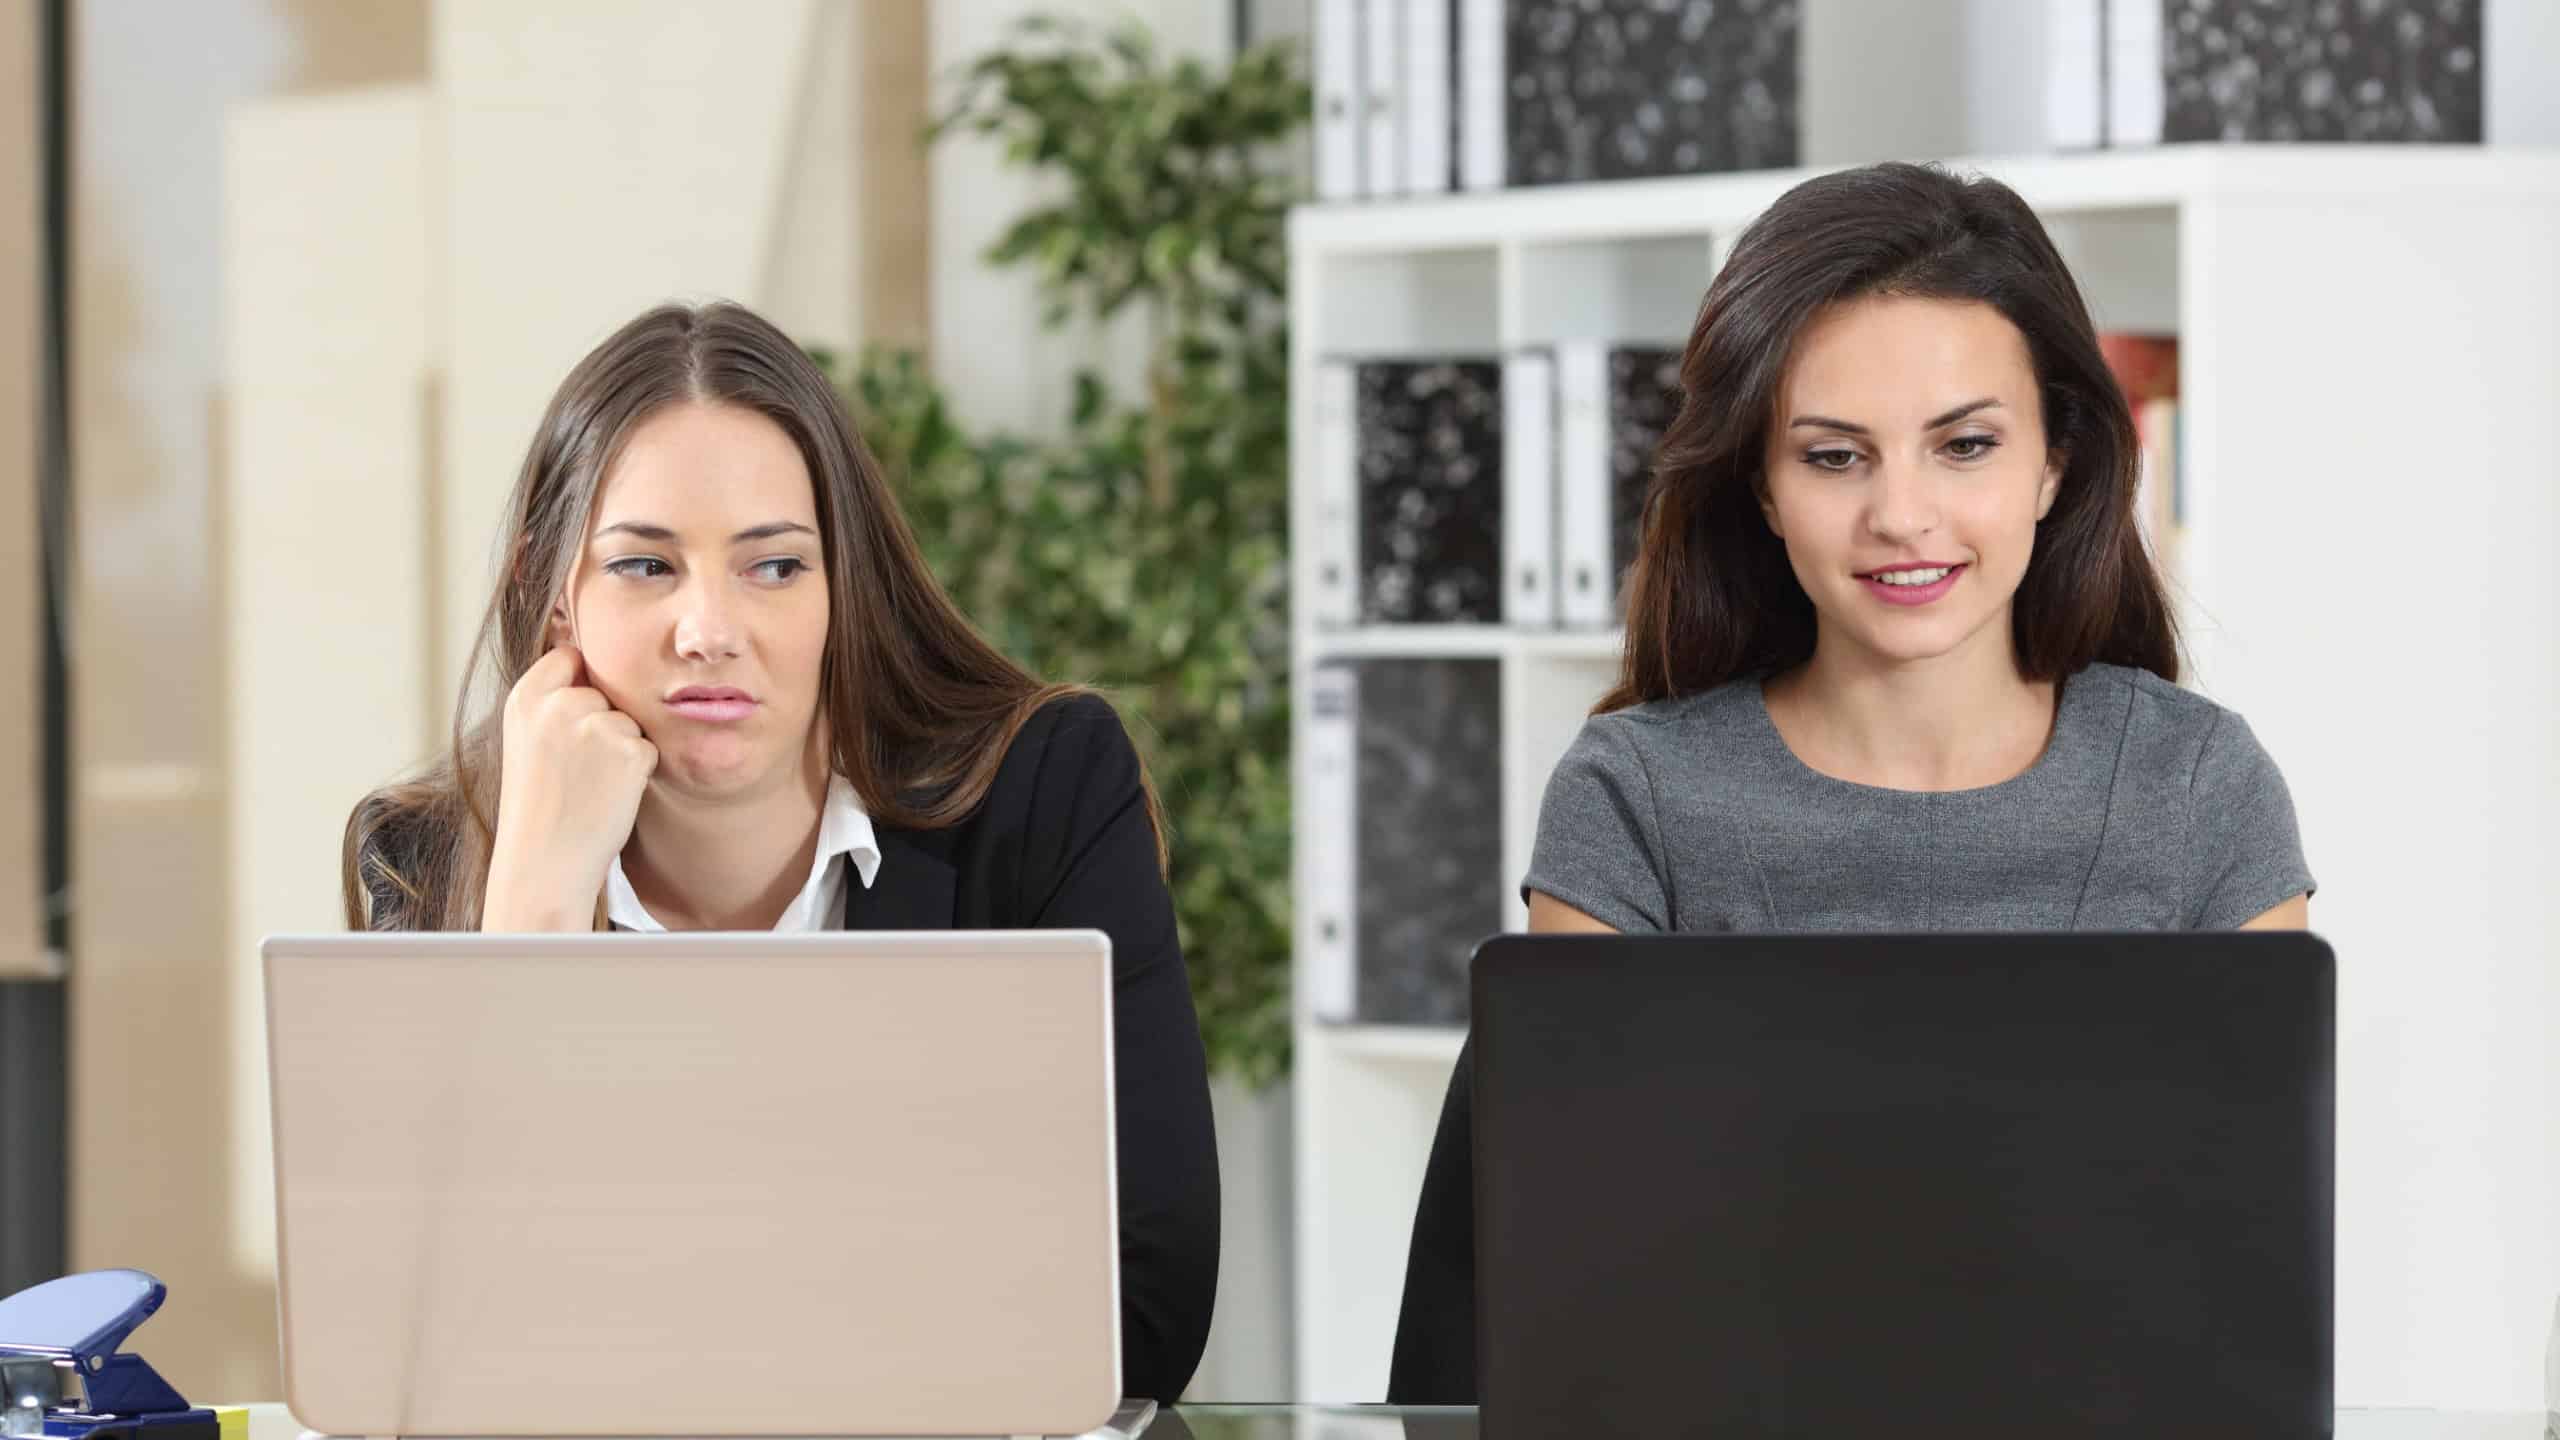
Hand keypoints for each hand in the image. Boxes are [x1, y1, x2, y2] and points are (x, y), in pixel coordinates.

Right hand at [480, 645, 658, 930]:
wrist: (544, 861)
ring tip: (589, 785)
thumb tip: (594, 666)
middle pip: (605, 691)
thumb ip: (553, 702)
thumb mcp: (528, 740)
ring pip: (629, 720)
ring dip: (621, 748)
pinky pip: (647, 748)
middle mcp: (559, 704)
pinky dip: (637, 772)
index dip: (582, 681)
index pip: (570, 655)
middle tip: (577, 769)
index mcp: (526, 698)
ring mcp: (595, 725)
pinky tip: (608, 795)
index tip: (575, 714)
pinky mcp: (629, 750)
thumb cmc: (538, 804)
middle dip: (602, 722)